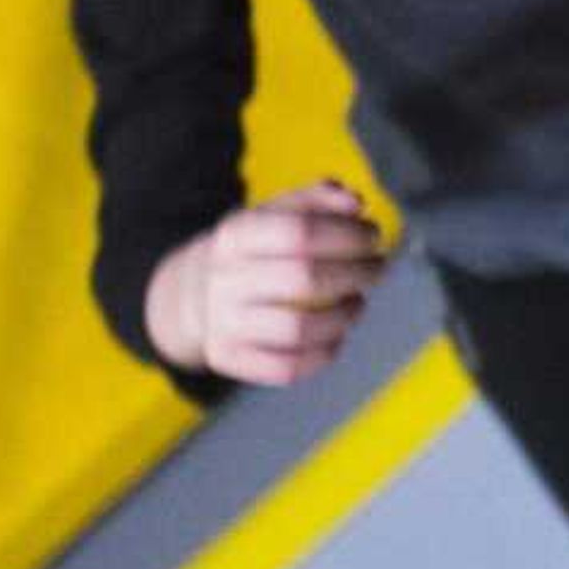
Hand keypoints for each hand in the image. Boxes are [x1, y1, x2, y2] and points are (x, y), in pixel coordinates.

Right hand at [147, 179, 387, 385]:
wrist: (191, 293)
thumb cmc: (254, 249)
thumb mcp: (275, 213)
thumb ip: (318, 200)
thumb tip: (354, 202)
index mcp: (236, 234)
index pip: (299, 231)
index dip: (347, 233)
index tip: (373, 235)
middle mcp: (225, 278)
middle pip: (304, 279)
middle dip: (356, 273)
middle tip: (377, 268)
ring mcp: (222, 322)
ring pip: (298, 329)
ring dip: (343, 317)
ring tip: (358, 302)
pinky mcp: (227, 358)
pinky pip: (285, 368)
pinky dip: (323, 356)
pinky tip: (338, 337)